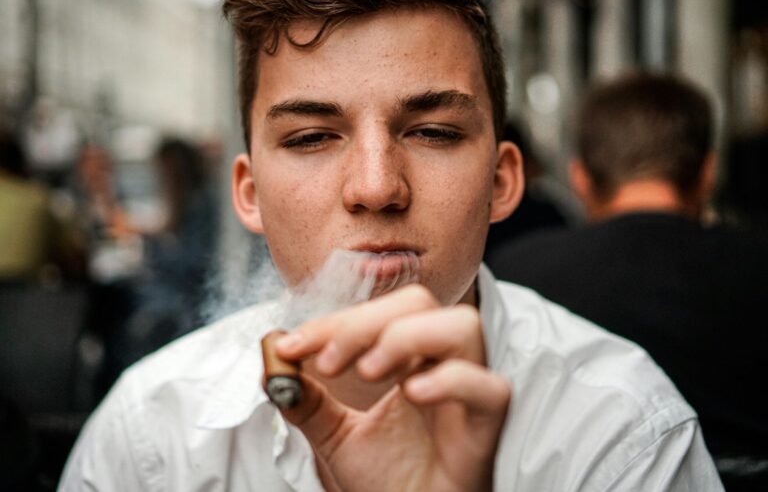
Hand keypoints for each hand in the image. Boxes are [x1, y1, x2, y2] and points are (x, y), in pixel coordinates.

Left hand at [273, 284, 511, 491]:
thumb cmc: (389, 483)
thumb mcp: (335, 437)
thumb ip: (308, 401)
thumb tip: (273, 369)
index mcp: (408, 360)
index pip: (378, 313)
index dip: (333, 321)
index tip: (292, 346)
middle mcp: (440, 365)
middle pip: (418, 303)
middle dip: (364, 322)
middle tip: (327, 362)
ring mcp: (468, 391)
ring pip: (462, 326)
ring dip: (407, 336)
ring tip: (368, 371)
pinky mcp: (486, 426)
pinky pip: (489, 387)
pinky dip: (451, 380)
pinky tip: (414, 394)